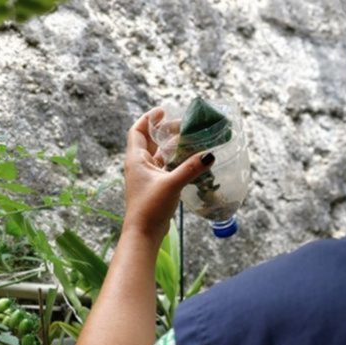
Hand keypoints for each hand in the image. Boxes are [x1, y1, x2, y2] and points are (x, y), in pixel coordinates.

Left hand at [122, 108, 214, 241]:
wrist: (143, 233)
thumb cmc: (151, 207)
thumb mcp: (172, 184)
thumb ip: (191, 168)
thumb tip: (209, 154)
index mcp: (136, 159)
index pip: (138, 131)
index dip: (149, 119)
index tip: (163, 111)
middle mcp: (139, 165)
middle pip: (150, 141)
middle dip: (165, 131)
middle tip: (183, 126)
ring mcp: (147, 177)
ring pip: (159, 155)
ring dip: (171, 146)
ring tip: (188, 139)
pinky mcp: (155, 187)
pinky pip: (165, 167)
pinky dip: (175, 161)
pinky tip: (188, 161)